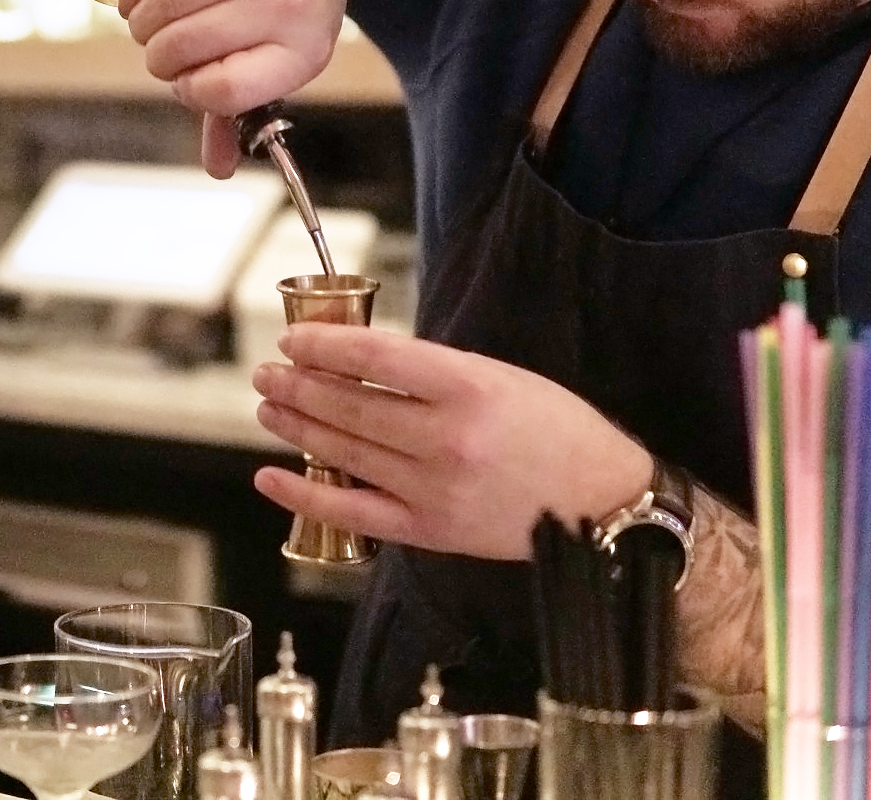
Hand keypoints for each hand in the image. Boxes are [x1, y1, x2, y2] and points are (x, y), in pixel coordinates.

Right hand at [116, 0, 360, 177]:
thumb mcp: (282, 48)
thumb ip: (243, 106)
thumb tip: (219, 168)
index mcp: (302, 53)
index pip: (222, 93)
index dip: (190, 88)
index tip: (187, 77)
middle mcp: (286, 9)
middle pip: (180, 50)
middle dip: (157, 55)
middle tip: (163, 43)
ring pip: (163, 10)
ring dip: (141, 21)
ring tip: (149, 17)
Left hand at [251, 324, 652, 560]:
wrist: (603, 503)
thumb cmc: (558, 431)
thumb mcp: (502, 377)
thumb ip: (435, 370)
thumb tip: (364, 360)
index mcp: (469, 387)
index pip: (375, 358)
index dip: (325, 346)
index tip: (295, 339)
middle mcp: (447, 438)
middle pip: (351, 406)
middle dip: (299, 385)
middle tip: (267, 372)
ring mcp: (435, 488)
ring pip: (345, 453)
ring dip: (297, 426)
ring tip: (270, 406)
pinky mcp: (431, 531)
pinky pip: (353, 512)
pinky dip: (305, 494)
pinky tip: (271, 475)